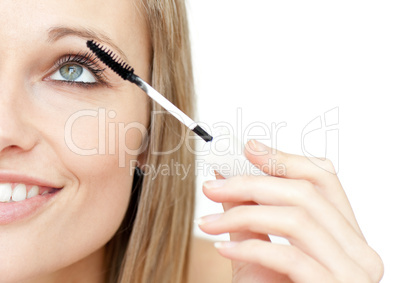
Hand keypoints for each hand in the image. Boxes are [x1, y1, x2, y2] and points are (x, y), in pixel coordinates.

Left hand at [197, 140, 383, 282]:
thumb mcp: (260, 252)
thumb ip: (249, 214)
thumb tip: (226, 176)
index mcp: (347, 236)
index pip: (325, 179)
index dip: (286, 159)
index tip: (249, 149)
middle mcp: (360, 252)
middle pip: (306, 193)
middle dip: (252, 184)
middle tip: (212, 187)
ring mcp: (352, 274)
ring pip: (298, 218)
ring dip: (243, 214)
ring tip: (208, 222)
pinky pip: (289, 256)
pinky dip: (249, 247)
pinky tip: (221, 248)